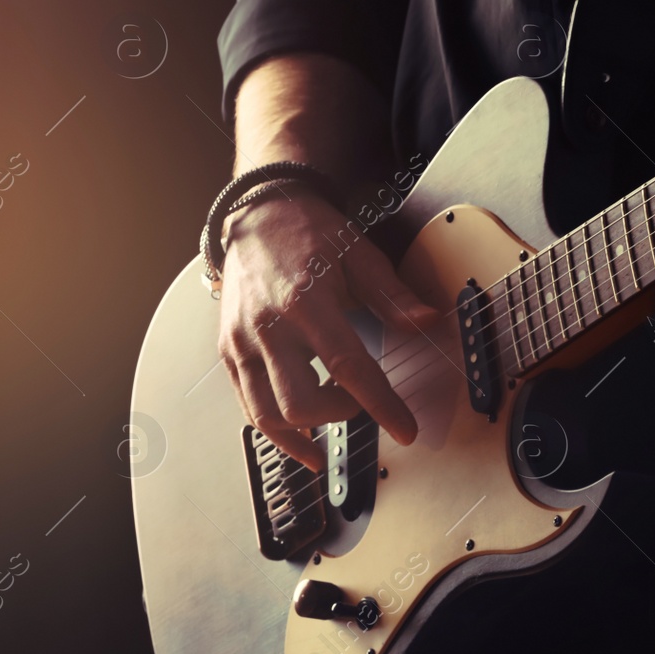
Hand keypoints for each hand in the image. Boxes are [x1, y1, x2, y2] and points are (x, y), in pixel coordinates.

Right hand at [216, 190, 439, 468]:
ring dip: (307, 429)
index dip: (380, 404)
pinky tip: (302, 438)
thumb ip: (392, 294)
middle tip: (362, 401)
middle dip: (340, 414)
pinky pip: (247, 406)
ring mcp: (242, 343)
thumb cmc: (308, 233)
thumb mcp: (359, 254)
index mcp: (304, 301)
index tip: (404, 428)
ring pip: (267, 415)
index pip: (348, 366)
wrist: (258, 215)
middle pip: (300, 402)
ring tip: (334, 415)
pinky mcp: (228, 352)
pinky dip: (276, 430)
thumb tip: (426, 321)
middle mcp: (267, 327)